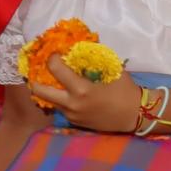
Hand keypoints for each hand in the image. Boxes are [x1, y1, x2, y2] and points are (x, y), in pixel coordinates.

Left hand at [29, 61, 144, 133]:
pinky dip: (61, 99)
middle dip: (35, 79)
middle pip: (39, 90)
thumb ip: (97, 61)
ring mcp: (71, 115)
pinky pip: (61, 108)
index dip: (52, 58)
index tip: (55, 53)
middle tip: (41, 71)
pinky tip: (70, 94)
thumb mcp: (114, 72)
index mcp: (81, 90)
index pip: (55, 69)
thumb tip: (83, 48)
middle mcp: (71, 104)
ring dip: (48, 89)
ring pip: (48, 100)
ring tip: (54, 81)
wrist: (135, 116)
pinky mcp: (74, 121)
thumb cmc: (126, 92)